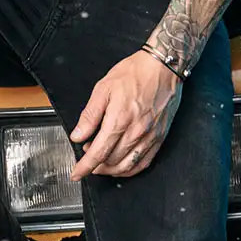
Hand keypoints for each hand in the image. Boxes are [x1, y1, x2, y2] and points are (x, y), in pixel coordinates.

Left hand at [69, 50, 183, 180]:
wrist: (164, 67)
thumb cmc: (134, 73)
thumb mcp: (103, 89)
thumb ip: (89, 115)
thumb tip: (78, 135)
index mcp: (119, 120)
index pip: (98, 153)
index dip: (85, 167)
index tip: (76, 173)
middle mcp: (136, 132)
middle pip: (111, 162)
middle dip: (95, 165)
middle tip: (87, 157)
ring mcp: (150, 137)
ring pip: (127, 166)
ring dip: (111, 170)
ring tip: (102, 164)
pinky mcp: (160, 137)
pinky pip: (144, 162)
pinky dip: (130, 170)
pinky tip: (122, 166)